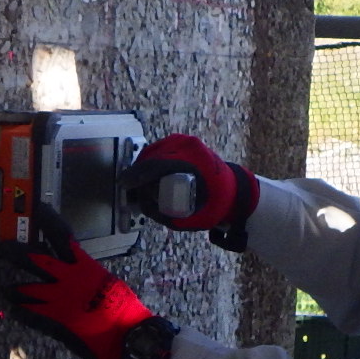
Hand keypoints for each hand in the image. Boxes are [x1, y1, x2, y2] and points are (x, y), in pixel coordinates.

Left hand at [0, 208, 154, 358]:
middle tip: (3, 247)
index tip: (38, 209)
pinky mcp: (57, 321)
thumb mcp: (109, 285)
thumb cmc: (125, 310)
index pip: (64, 237)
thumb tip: (81, 271)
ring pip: (29, 289)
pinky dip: (21, 313)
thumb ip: (91, 277)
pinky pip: (32, 314)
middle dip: (19, 253)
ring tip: (3, 290)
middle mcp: (71, 278)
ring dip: (15, 289)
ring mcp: (61, 299)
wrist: (130, 335)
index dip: (49, 222)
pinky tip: (13, 312)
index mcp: (86, 266)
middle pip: (38, 259)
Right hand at [124, 134, 258, 232]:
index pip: (156, 165)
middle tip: (130, 187)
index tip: (124, 184)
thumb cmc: (215, 205)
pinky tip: (148, 173)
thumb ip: (165, 215)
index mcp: (193, 163)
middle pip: (152, 157)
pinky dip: (151, 160)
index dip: (137, 175)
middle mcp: (188, 146)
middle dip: (138, 172)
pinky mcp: (183, 140)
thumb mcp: (193, 218)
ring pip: (154, 151)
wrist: (234, 190)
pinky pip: (160, 149)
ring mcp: (185, 141)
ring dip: (144, 166)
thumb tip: (142, 205)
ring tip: (138, 182)